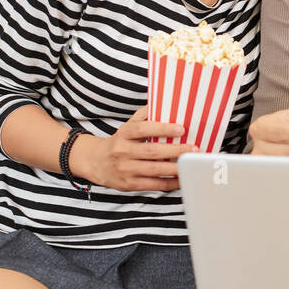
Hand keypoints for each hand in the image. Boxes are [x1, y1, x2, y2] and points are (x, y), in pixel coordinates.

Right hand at [71, 107, 201, 191]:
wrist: (95, 162)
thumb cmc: (119, 142)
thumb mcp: (128, 125)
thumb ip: (145, 115)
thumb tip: (165, 103)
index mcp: (124, 134)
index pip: (143, 129)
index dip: (162, 128)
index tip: (181, 128)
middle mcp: (123, 152)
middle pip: (152, 151)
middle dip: (175, 150)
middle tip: (193, 149)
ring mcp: (125, 169)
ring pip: (154, 170)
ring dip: (175, 168)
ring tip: (191, 164)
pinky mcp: (129, 184)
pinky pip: (153, 185)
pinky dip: (169, 182)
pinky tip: (182, 178)